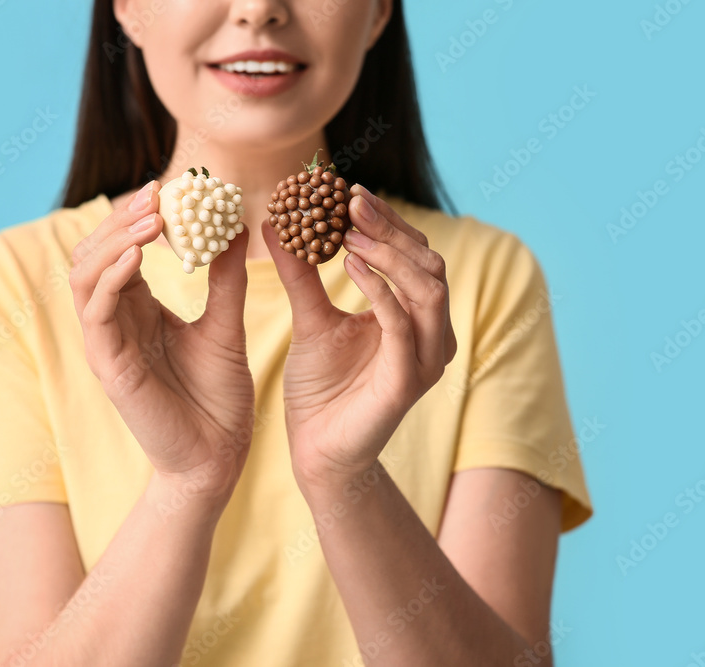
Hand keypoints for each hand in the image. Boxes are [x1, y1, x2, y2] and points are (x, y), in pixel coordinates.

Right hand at [69, 182, 254, 500]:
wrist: (218, 458)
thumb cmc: (218, 398)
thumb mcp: (226, 326)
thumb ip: (226, 280)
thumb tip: (237, 227)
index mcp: (139, 309)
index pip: (122, 248)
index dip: (139, 216)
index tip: (171, 188)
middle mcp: (116, 321)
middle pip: (96, 253)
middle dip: (123, 219)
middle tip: (158, 194)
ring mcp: (108, 343)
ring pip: (87, 275)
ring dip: (114, 240)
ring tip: (151, 219)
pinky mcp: (108, 366)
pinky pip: (96, 312)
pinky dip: (111, 278)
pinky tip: (137, 256)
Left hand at [262, 185, 456, 490]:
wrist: (316, 451)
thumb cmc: (319, 390)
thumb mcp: (310, 319)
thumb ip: (300, 273)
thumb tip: (275, 222)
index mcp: (413, 317)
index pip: (414, 255)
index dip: (386, 222)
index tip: (349, 193)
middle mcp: (429, 335)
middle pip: (428, 263)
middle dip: (390, 228)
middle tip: (351, 203)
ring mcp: (424, 359)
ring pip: (427, 287)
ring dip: (390, 252)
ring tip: (349, 232)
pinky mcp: (407, 381)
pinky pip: (402, 324)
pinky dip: (381, 289)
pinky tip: (350, 265)